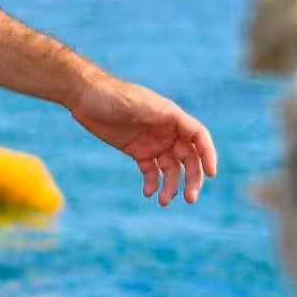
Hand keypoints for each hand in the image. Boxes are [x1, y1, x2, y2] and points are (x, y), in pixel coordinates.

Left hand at [69, 76, 219, 204]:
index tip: (211, 173)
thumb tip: (177, 120)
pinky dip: (153, 183)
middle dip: (192, 179)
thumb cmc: (112, 95)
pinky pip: (151, 171)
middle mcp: (167, 131)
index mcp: (172, 117)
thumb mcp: (137, 103)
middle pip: (189, 159)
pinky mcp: (137, 151)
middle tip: (190, 199)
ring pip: (171, 169)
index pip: (199, 137)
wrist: (85, 96)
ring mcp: (153, 142)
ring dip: (171, 186)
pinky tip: (148, 193)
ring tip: (164, 201)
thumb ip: (158, 115)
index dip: (208, 154)